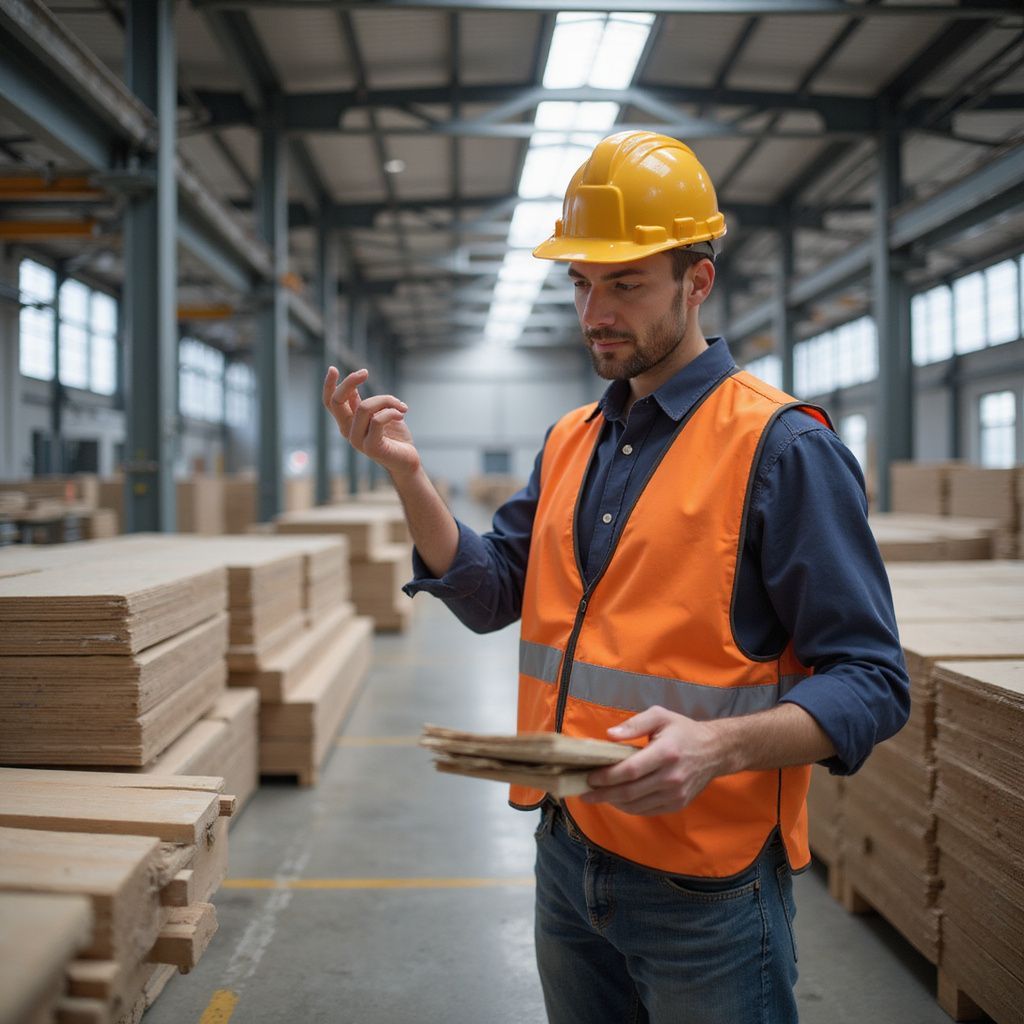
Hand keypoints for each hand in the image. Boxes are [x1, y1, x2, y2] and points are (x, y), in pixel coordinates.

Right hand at [323, 366, 420, 478]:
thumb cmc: (395, 436)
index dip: (328, 386)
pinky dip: (392, 412)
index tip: (333, 368)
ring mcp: (357, 440)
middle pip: (337, 401)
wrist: (407, 460)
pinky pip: (378, 420)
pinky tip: (402, 414)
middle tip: (365, 372)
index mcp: (348, 422)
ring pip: (364, 407)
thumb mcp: (378, 414)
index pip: (330, 403)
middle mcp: (348, 431)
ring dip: (386, 400)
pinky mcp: (370, 447)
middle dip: (350, 381)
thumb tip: (351, 389)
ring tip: (401, 406)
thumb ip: (364, 404)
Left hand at [581, 706, 725, 815]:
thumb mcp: (660, 716)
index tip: (589, 776)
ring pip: (637, 805)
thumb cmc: (683, 731)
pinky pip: (647, 811)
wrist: (715, 751)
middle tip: (584, 792)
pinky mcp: (678, 804)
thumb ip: (634, 724)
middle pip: (630, 792)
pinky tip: (617, 800)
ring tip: (597, 796)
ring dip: (613, 802)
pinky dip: (629, 807)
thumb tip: (609, 735)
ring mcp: (676, 794)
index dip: (607, 777)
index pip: (630, 771)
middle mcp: (672, 777)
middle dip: (603, 794)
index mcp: (666, 753)